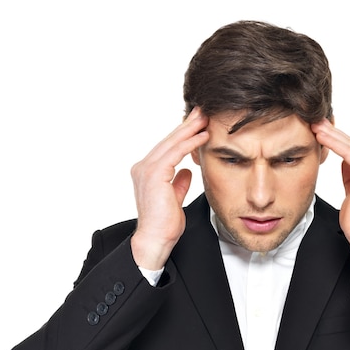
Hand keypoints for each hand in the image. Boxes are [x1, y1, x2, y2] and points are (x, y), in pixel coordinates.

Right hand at [130, 107, 209, 269]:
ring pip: (172, 143)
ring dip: (190, 129)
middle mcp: (144, 167)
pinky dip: (190, 143)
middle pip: (169, 140)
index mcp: (147, 172)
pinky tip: (203, 136)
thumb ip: (178, 183)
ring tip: (205, 117)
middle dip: (187, 125)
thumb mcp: (174, 199)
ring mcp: (147, 169)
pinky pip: (175, 153)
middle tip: (202, 110)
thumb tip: (186, 172)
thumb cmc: (164, 224)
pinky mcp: (155, 174)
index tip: (198, 124)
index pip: (168, 148)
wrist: (156, 239)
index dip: (183, 135)